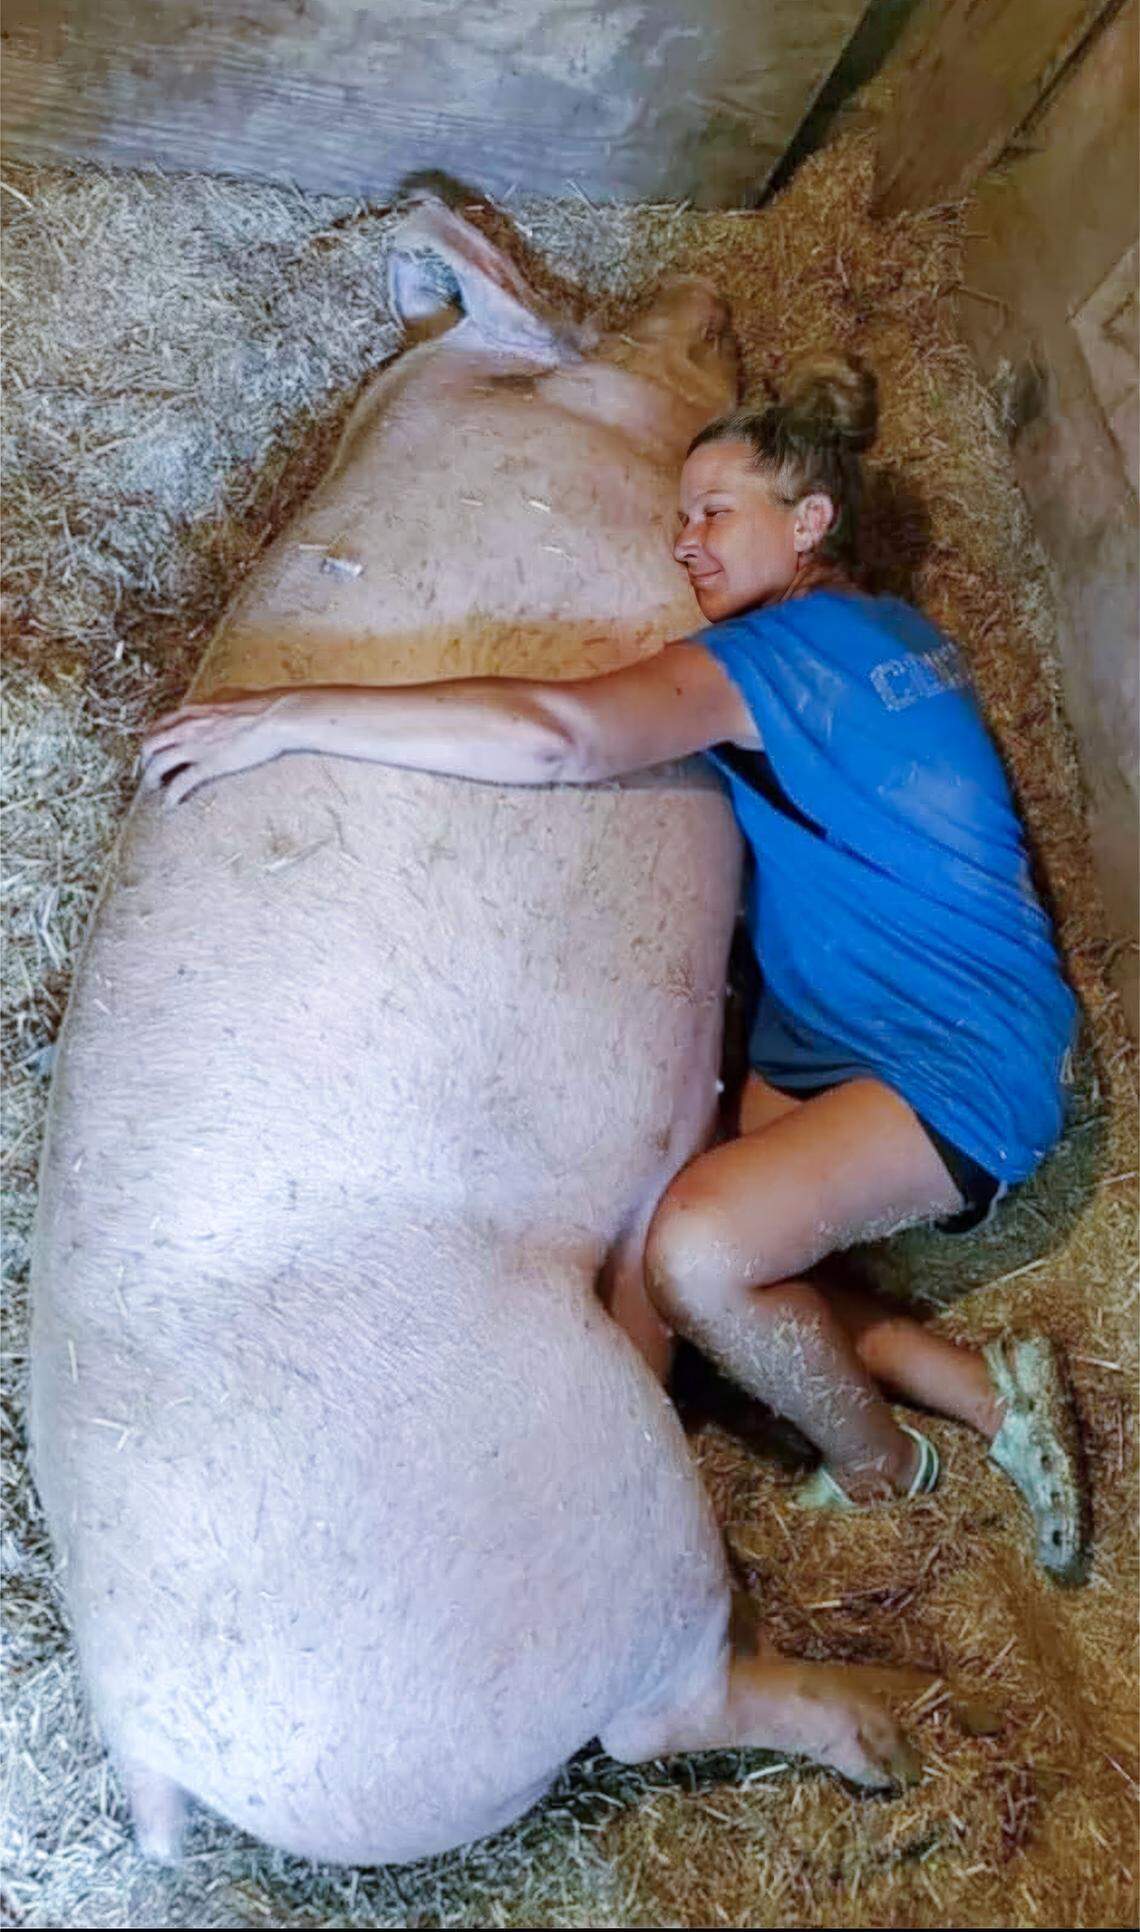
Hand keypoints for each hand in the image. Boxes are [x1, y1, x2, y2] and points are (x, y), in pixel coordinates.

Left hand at [139, 688, 295, 806]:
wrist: (275, 717)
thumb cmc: (262, 706)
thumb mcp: (232, 697)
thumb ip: (220, 702)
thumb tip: (223, 701)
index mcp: (193, 711)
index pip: (159, 725)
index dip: (153, 740)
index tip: (153, 750)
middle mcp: (187, 727)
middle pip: (150, 744)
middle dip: (144, 760)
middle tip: (148, 772)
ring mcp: (195, 747)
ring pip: (158, 764)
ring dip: (152, 779)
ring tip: (154, 790)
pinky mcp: (207, 765)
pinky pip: (180, 783)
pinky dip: (171, 796)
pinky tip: (169, 805)